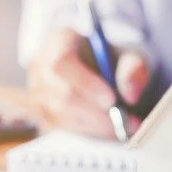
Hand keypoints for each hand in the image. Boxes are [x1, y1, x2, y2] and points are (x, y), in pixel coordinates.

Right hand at [27, 29, 149, 138]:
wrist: (103, 72)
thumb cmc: (113, 60)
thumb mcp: (130, 56)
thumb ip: (133, 69)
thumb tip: (130, 94)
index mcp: (59, 41)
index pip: (63, 63)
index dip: (86, 83)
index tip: (112, 100)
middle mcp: (41, 67)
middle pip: (62, 96)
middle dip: (96, 113)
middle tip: (126, 122)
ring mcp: (38, 92)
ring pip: (64, 116)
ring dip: (97, 124)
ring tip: (124, 124)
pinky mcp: (43, 113)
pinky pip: (65, 127)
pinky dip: (90, 130)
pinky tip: (108, 125)